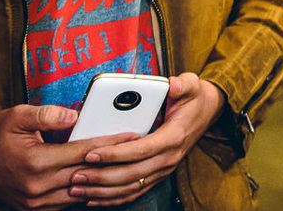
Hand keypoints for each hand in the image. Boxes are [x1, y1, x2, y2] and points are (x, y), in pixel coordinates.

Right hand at [0, 104, 136, 209]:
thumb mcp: (17, 116)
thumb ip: (47, 114)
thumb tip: (74, 115)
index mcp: (36, 162)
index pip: (84, 152)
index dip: (110, 143)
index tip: (132, 135)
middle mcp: (37, 186)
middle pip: (87, 173)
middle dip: (113, 160)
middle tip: (136, 147)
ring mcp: (35, 201)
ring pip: (80, 192)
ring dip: (100, 178)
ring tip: (122, 163)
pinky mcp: (33, 208)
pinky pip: (67, 202)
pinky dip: (84, 191)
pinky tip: (98, 178)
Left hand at [69, 73, 225, 205]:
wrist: (207, 112)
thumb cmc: (194, 99)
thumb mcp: (192, 85)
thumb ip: (183, 84)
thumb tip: (173, 84)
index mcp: (174, 137)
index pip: (141, 150)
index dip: (115, 154)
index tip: (91, 154)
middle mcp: (169, 157)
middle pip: (132, 174)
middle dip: (101, 176)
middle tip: (75, 174)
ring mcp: (164, 169)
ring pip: (131, 187)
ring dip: (103, 191)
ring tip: (77, 189)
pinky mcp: (158, 174)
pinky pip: (135, 192)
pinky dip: (114, 198)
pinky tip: (93, 197)